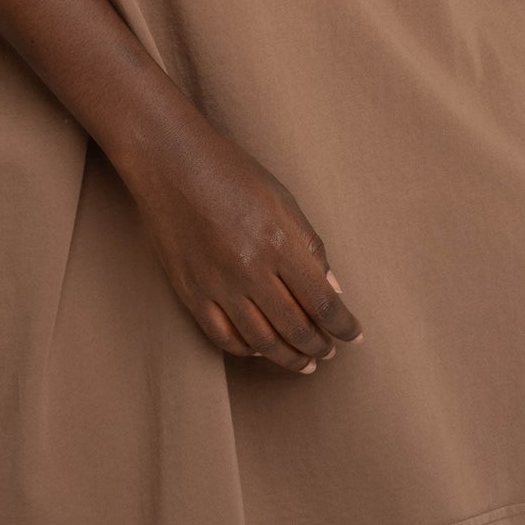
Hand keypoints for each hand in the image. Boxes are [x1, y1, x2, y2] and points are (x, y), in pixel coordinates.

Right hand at [115, 110, 365, 374]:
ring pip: (261, 341)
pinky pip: (222, 336)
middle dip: (319, 346)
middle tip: (328, 352)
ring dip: (288, 357)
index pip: (322, 302)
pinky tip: (259, 349)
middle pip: (295, 328)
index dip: (343, 326)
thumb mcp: (283, 199)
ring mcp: (217, 284)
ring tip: (303, 362)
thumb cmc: (231, 172)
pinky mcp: (190, 292)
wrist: (170, 161)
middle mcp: (250, 269)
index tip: (353, 335)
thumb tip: (333, 289)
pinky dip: (246, 349)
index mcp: (279, 242)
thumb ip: (310, 245)